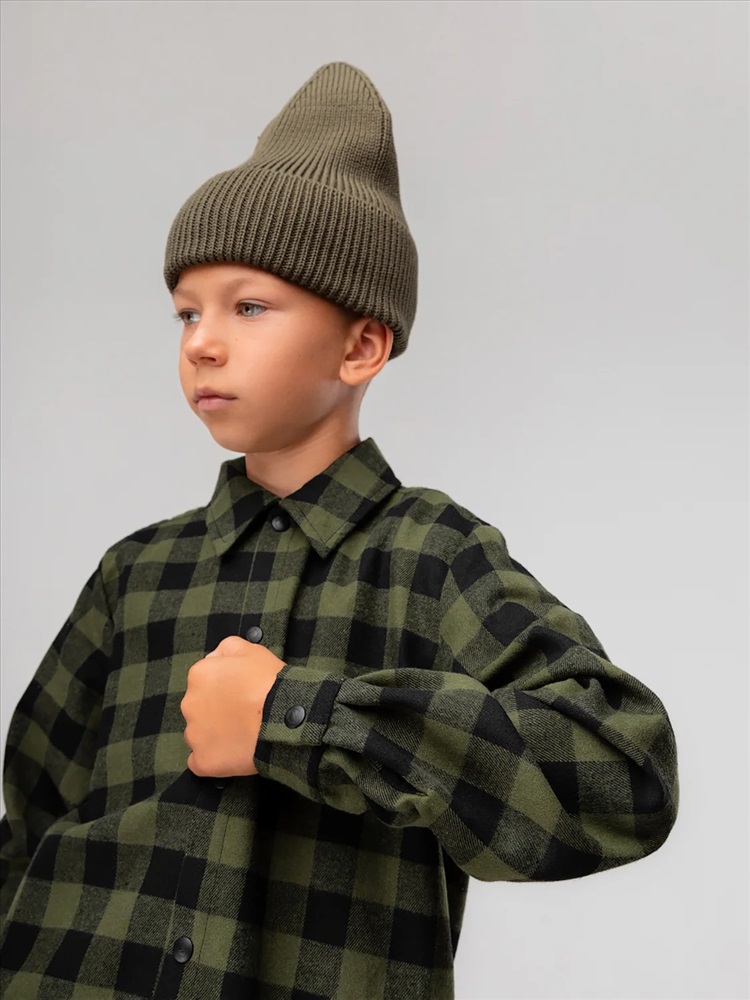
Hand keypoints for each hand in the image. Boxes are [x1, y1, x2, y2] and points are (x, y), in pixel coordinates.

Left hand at [181, 635, 286, 777]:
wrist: (283, 718)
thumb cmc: (270, 682)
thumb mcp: (253, 650)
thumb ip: (227, 648)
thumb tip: (215, 657)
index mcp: (199, 675)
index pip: (205, 681)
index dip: (226, 688)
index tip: (242, 693)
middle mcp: (189, 704)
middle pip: (199, 708)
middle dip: (217, 711)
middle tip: (244, 714)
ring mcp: (194, 735)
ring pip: (199, 734)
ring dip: (215, 734)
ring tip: (243, 735)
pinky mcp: (203, 761)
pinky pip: (201, 761)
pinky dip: (215, 758)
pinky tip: (234, 753)